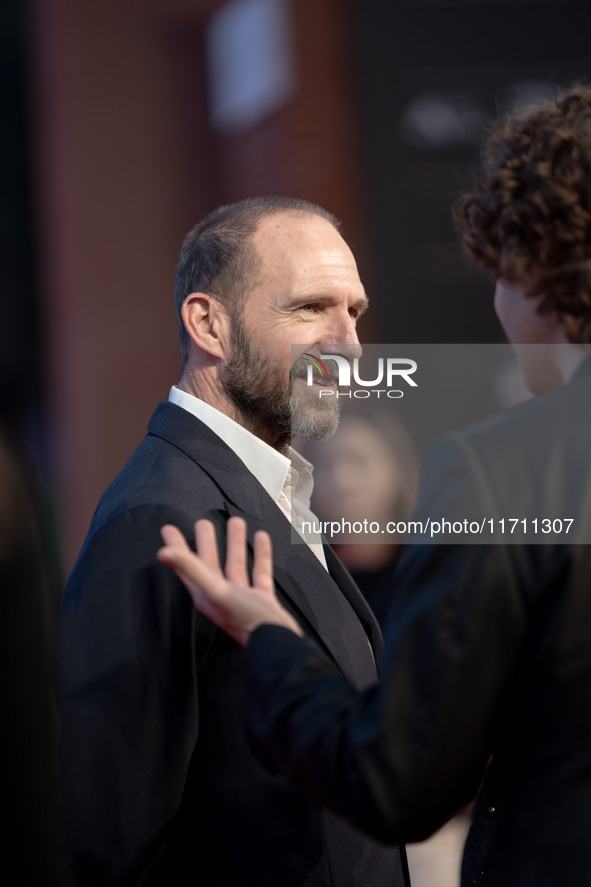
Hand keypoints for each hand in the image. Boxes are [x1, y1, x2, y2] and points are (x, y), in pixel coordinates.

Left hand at [157, 517, 302, 645]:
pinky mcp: (261, 597)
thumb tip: (163, 553)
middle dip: (206, 542)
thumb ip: (191, 569)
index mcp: (205, 593)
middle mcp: (220, 594)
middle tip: (202, 523)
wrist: (276, 641)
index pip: (186, 566)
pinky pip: (259, 570)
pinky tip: (261, 539)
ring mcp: (242, 596)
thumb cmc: (244, 618)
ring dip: (235, 543)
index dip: (176, 547)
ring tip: (236, 522)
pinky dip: (260, 553)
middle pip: (210, 563)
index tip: (169, 529)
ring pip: (235, 564)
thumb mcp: (215, 590)